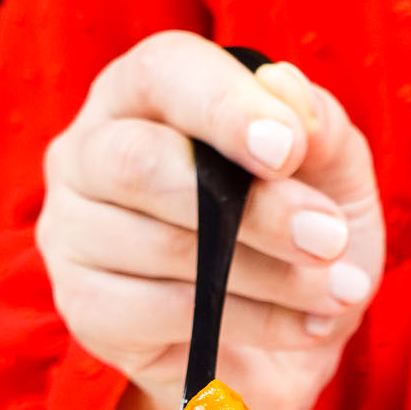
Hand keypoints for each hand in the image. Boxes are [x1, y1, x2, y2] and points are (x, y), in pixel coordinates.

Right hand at [36, 31, 384, 409]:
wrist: (285, 336)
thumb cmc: (297, 230)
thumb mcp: (333, 171)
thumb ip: (319, 126)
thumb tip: (283, 87)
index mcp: (144, 92)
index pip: (162, 73)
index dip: (225, 107)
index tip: (289, 149)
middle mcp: (89, 152)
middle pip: (141, 162)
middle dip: (252, 206)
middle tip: (329, 239)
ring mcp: (74, 232)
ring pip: (163, 246)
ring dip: (269, 274)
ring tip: (336, 293)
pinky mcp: (85, 306)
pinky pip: (163, 313)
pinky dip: (250, 321)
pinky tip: (302, 327)